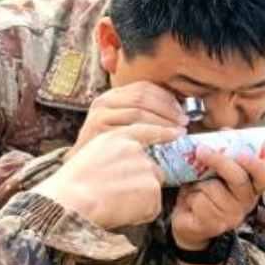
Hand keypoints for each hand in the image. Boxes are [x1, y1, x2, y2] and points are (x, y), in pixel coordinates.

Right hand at [37, 124, 179, 229]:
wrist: (71, 200)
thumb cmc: (73, 184)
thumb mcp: (92, 153)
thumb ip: (115, 152)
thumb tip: (132, 164)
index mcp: (117, 137)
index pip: (147, 130)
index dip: (164, 132)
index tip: (178, 132)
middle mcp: (135, 149)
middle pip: (153, 168)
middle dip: (143, 183)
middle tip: (117, 194)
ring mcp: (146, 167)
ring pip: (153, 189)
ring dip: (140, 200)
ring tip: (115, 202)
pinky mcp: (152, 188)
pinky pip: (152, 208)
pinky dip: (141, 214)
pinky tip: (121, 211)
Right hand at [73, 81, 187, 153]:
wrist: (80, 176)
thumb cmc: (107, 156)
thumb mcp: (121, 130)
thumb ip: (140, 119)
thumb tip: (174, 115)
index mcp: (110, 97)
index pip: (142, 87)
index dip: (166, 97)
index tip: (181, 110)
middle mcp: (103, 102)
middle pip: (142, 96)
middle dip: (167, 108)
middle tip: (184, 122)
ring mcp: (100, 115)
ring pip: (139, 110)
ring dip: (164, 120)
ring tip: (179, 131)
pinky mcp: (100, 130)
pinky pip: (134, 127)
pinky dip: (156, 131)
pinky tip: (168, 139)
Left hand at [171, 147, 264, 249]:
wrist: (188, 221)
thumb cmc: (205, 190)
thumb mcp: (215, 169)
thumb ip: (224, 151)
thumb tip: (226, 130)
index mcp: (252, 187)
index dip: (257, 165)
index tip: (241, 153)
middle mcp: (245, 202)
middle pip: (238, 178)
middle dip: (219, 161)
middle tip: (201, 149)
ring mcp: (230, 217)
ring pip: (213, 190)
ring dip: (198, 184)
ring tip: (196, 188)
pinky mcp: (212, 226)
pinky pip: (200, 204)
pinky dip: (190, 198)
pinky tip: (190, 203)